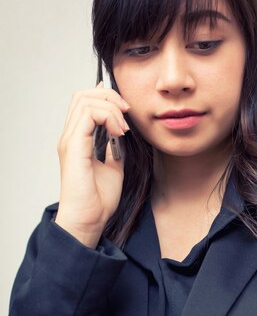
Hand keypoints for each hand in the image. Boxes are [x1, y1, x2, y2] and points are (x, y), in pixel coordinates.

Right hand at [55, 83, 130, 247]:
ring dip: (110, 107)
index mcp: (77, 140)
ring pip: (84, 100)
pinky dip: (107, 116)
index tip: (126, 114)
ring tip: (123, 128)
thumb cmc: (98, 201)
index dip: (107, 98)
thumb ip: (114, 149)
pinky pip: (87, 115)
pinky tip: (119, 133)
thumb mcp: (113, 167)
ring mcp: (70, 141)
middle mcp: (70, 137)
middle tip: (127, 113)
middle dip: (109, 96)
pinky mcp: (74, 147)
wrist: (89, 220)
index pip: (85, 103)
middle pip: (82, 95)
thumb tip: (121, 134)